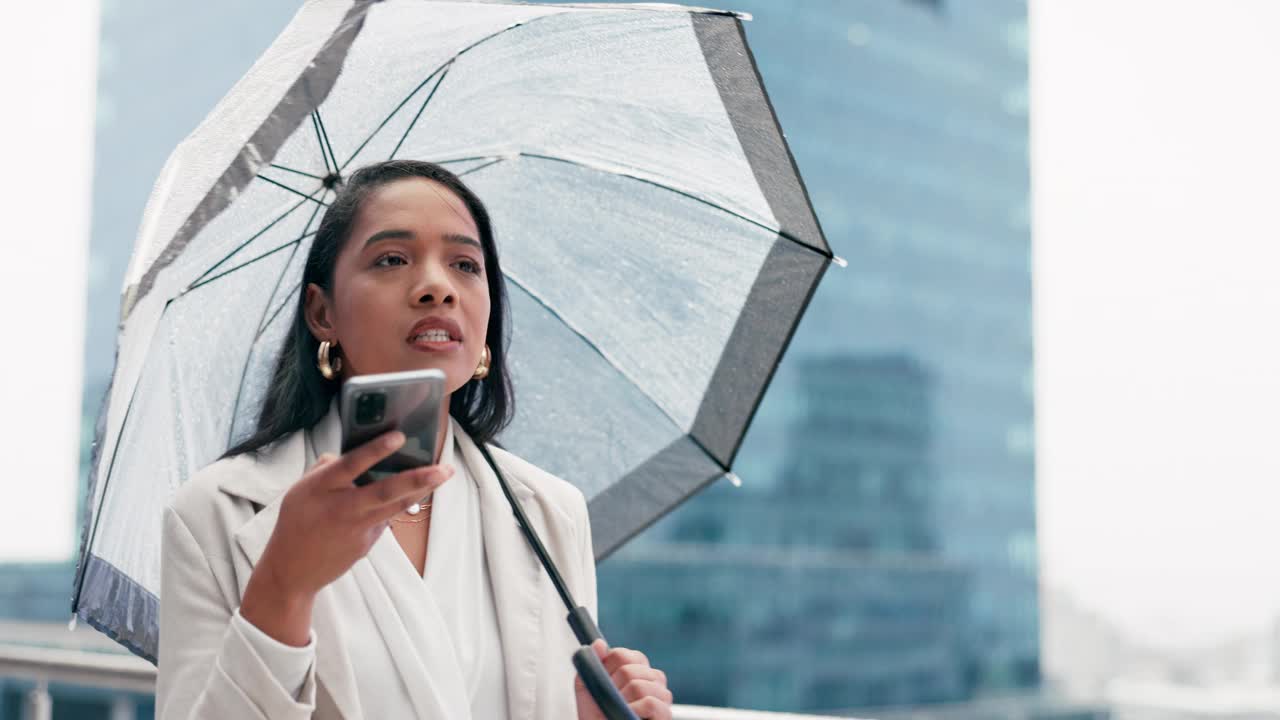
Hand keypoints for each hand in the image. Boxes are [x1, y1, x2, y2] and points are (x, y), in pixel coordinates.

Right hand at [240, 430, 452, 643]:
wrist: (292, 571)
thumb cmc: (296, 522)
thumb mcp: (300, 489)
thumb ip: (326, 469)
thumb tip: (348, 453)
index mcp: (321, 488)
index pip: (351, 464)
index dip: (375, 450)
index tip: (399, 436)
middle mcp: (343, 508)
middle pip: (385, 491)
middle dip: (417, 479)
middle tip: (444, 468)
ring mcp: (358, 528)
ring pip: (396, 506)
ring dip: (423, 490)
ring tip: (445, 474)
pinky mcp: (368, 543)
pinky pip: (387, 518)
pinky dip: (401, 504)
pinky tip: (415, 491)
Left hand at [575, 639, 671, 719]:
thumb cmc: (597, 716)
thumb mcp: (586, 688)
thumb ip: (590, 664)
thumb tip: (599, 643)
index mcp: (638, 668)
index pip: (622, 655)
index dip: (606, 670)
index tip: (602, 685)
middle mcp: (653, 679)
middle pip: (628, 669)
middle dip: (612, 689)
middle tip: (610, 703)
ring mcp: (662, 696)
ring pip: (637, 686)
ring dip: (621, 703)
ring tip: (619, 711)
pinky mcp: (665, 713)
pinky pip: (649, 703)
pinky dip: (633, 711)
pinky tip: (628, 716)